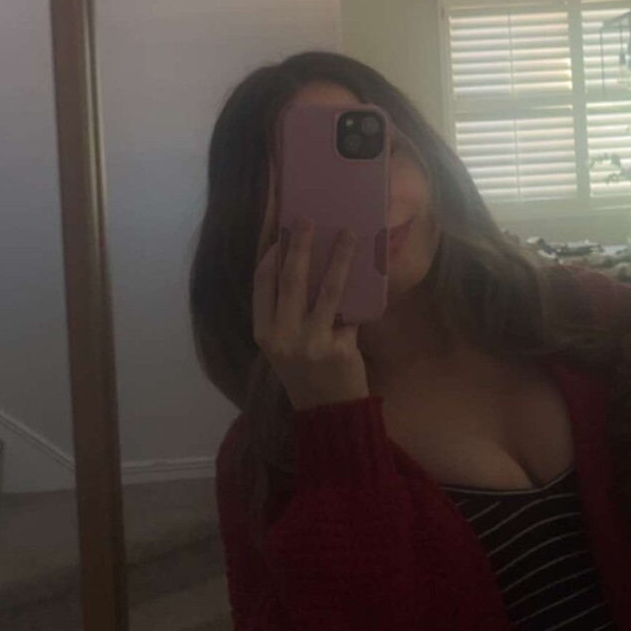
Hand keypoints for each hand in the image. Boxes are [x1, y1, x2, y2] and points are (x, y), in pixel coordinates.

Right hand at [253, 219, 368, 411]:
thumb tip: (302, 264)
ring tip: (348, 234)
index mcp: (264, 333)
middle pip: (291, 280)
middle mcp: (282, 337)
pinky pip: (351, 311)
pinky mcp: (338, 349)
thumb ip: (286, 313)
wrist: (327, 411)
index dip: (271, 256)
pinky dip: (360, 290)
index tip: (282, 235)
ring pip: (326, 290)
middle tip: (308, 219)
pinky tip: (369, 269)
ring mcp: (310, 343)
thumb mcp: (283, 345)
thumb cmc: (304, 372)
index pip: (262, 284)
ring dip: (339, 258)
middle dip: (300, 246)